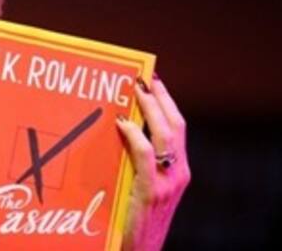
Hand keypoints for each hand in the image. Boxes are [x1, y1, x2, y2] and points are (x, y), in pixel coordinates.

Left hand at [115, 74, 190, 250]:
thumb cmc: (135, 220)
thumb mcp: (144, 188)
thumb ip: (139, 164)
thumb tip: (119, 132)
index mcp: (179, 171)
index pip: (178, 128)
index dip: (167, 103)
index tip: (154, 83)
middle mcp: (179, 173)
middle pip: (175, 125)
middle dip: (160, 98)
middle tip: (143, 78)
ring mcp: (168, 182)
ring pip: (165, 134)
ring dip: (149, 108)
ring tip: (135, 91)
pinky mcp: (152, 191)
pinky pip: (145, 154)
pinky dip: (134, 134)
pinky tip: (122, 123)